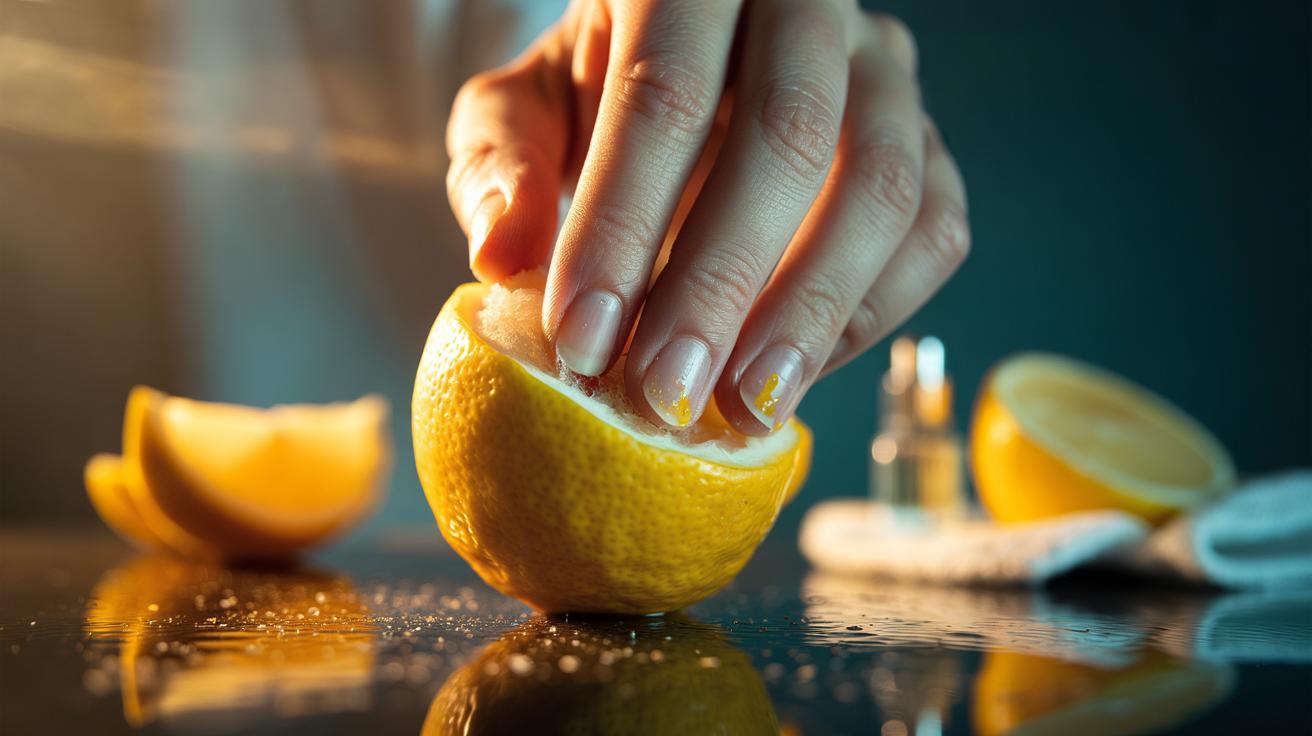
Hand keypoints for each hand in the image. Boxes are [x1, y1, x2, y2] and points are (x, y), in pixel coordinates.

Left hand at [447, 0, 968, 433]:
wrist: (682, 81)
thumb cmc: (590, 101)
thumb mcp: (519, 115)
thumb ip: (501, 169)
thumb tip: (504, 256)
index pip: (666, 94)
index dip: (620, 226)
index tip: (582, 341)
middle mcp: (807, 6)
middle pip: (792, 136)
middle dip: (722, 283)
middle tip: (664, 392)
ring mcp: (883, 71)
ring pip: (884, 188)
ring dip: (811, 313)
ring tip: (739, 404)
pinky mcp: (926, 144)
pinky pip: (934, 232)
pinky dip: (869, 316)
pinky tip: (792, 372)